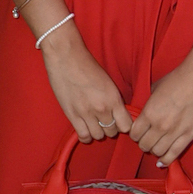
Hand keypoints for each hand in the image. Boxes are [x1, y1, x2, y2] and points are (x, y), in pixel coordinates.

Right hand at [40, 24, 132, 142]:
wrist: (66, 57)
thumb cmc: (86, 65)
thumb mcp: (107, 81)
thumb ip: (113, 98)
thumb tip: (117, 113)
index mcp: (113, 98)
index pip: (126, 126)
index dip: (123, 125)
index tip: (119, 122)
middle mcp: (102, 108)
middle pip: (112, 132)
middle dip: (109, 127)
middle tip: (104, 121)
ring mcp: (86, 113)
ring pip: (98, 136)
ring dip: (97, 131)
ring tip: (93, 124)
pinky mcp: (72, 115)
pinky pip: (83, 135)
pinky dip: (86, 136)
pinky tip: (85, 129)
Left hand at [128, 47, 192, 164]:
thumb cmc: (177, 80)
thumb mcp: (154, 90)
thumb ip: (148, 105)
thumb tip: (144, 114)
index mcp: (149, 112)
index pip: (134, 134)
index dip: (135, 134)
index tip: (138, 133)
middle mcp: (160, 125)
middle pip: (144, 145)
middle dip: (143, 143)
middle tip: (147, 140)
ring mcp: (175, 132)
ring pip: (158, 152)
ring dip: (155, 151)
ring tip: (156, 146)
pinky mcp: (189, 135)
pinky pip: (174, 154)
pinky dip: (166, 160)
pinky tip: (162, 162)